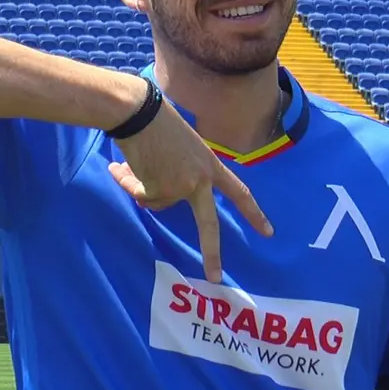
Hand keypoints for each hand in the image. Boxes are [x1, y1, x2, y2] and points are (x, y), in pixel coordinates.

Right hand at [108, 98, 273, 282]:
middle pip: (208, 224)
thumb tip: (151, 196)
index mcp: (211, 165)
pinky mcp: (158, 190)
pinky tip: (121, 167)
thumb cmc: (157, 121)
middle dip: (211, 253)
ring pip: (158, 203)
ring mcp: (180, 187)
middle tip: (216, 277)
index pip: (238, 192)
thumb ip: (179, 172)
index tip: (267, 231)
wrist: (139, 112)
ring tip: (134, 162)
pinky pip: (141, 196)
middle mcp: (200, 180)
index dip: (253, 213)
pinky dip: (129, 184)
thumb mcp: (181, 147)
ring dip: (143, 186)